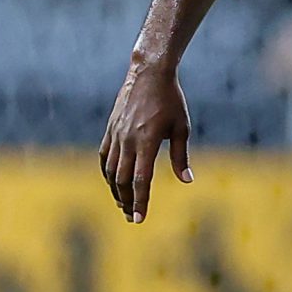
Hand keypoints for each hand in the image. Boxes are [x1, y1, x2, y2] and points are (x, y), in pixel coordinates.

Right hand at [98, 58, 191, 222]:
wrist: (149, 73)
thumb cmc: (171, 100)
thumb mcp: (182, 127)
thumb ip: (181, 156)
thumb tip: (187, 180)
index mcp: (147, 141)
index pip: (141, 179)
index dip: (140, 201)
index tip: (139, 218)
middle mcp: (128, 140)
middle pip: (123, 179)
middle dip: (127, 201)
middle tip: (131, 218)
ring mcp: (116, 134)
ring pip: (111, 170)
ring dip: (116, 190)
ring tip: (122, 204)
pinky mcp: (110, 128)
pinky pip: (104, 156)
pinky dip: (107, 172)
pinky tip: (112, 182)